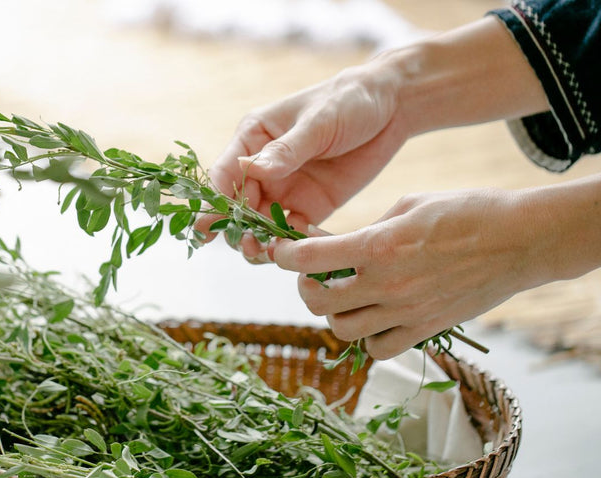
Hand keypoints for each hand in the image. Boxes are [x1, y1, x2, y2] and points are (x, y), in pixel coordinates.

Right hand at [200, 61, 409, 260]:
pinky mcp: (310, 207)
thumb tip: (252, 169)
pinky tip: (299, 252)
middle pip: (238, 206)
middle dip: (238, 229)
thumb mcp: (319, 121)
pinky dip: (291, 246)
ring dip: (260, 242)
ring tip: (268, 254)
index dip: (213, 202)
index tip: (207, 228)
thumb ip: (287, 149)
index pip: (225, 174)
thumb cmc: (349, 100)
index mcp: (254, 138)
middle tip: (249, 246)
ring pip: (260, 225)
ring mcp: (285, 190)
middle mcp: (263, 168)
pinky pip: (292, 233)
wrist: (393, 107)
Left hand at [268, 188, 546, 358]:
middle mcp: (386, 283)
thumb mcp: (408, 205)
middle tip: (316, 274)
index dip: (285, 255)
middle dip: (307, 285)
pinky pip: (378, 349)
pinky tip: (375, 316)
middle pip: (317, 300)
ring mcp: (405, 311)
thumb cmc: (467, 211)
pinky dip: (368, 338)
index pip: (308, 259)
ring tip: (346, 295)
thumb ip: (367, 228)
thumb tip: (334, 245)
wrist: (522, 239)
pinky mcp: (425, 328)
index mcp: (377, 245)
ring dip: (335, 313)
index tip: (283, 251)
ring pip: (342, 329)